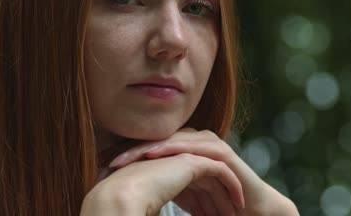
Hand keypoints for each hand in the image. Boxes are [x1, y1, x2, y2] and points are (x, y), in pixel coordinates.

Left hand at [109, 128, 298, 215]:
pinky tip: (154, 154)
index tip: (100, 167)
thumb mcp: (180, 194)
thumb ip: (161, 186)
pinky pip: (192, 147)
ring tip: (122, 158)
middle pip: (154, 142)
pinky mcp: (220, 150)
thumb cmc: (214, 204)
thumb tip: (130, 192)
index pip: (147, 149)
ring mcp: (206, 143)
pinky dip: (172, 150)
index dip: (125, 157)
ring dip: (145, 149)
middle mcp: (191, 142)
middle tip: (105, 160)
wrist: (250, 210)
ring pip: (169, 142)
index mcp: (180, 150)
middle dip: (129, 151)